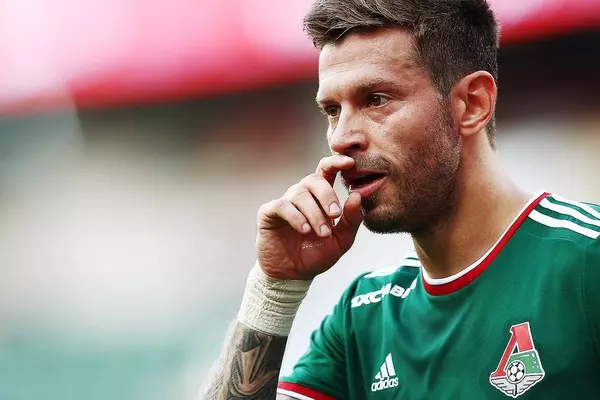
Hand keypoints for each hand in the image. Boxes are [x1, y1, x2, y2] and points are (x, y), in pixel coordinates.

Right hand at [256, 155, 362, 279]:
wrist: (293, 275)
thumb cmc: (316, 254)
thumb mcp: (341, 240)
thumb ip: (351, 220)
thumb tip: (357, 196)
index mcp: (319, 197)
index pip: (326, 170)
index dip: (336, 162)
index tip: (350, 163)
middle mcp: (301, 195)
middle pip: (314, 180)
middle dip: (327, 196)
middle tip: (335, 215)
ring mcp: (285, 202)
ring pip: (300, 195)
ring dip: (314, 214)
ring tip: (322, 233)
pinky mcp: (269, 213)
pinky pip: (283, 206)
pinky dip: (296, 217)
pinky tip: (304, 229)